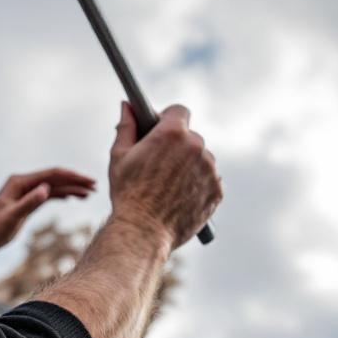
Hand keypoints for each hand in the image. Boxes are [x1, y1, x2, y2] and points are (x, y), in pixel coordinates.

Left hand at [0, 167, 96, 251]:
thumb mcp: (11, 218)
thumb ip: (28, 203)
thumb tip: (46, 189)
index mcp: (20, 182)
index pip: (52, 175)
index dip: (72, 177)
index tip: (89, 181)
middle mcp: (23, 183)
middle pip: (54, 178)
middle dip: (75, 181)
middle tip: (95, 186)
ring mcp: (24, 192)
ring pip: (52, 186)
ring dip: (70, 188)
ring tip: (89, 193)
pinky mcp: (25, 201)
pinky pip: (46, 194)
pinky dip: (61, 195)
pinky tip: (72, 197)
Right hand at [109, 102, 221, 250]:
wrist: (143, 231)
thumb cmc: (127, 193)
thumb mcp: (120, 156)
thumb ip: (126, 127)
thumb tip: (127, 106)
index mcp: (172, 133)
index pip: (179, 111)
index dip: (168, 118)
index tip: (160, 128)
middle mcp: (196, 147)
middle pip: (190, 137)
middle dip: (177, 146)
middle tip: (159, 163)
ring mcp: (210, 169)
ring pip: (201, 159)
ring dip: (189, 166)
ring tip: (169, 184)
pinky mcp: (217, 191)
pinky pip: (209, 180)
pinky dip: (198, 185)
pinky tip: (180, 195)